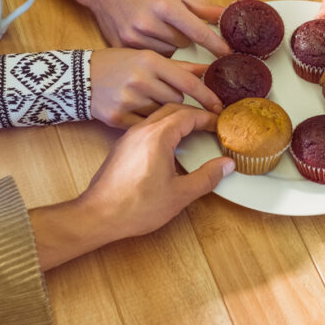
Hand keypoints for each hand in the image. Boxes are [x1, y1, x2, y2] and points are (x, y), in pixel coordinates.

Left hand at [77, 104, 232, 239]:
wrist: (98, 215)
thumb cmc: (136, 206)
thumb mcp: (180, 194)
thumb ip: (206, 177)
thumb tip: (226, 165)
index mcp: (158, 136)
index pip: (188, 115)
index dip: (208, 118)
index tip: (221, 124)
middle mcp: (142, 130)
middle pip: (172, 109)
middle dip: (194, 114)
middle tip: (210, 124)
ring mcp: (129, 138)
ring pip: (157, 116)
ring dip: (178, 119)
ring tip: (194, 131)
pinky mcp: (122, 147)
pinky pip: (146, 127)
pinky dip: (163, 128)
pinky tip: (170, 144)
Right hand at [84, 0, 230, 57]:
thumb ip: (201, 6)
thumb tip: (226, 15)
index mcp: (164, 5)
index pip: (198, 32)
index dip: (216, 44)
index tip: (228, 54)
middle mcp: (148, 23)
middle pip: (184, 44)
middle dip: (184, 35)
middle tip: (171, 21)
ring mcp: (133, 37)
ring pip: (168, 52)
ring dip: (168, 44)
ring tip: (154, 25)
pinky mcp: (122, 46)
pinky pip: (150, 57)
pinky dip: (153, 50)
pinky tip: (145, 34)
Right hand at [89, 48, 221, 127]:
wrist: (78, 78)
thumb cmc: (116, 64)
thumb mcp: (146, 57)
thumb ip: (178, 65)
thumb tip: (207, 70)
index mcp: (150, 60)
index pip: (188, 82)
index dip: (207, 96)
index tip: (218, 106)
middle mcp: (140, 79)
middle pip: (177, 101)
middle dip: (178, 101)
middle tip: (169, 97)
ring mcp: (128, 99)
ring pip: (163, 114)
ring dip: (162, 111)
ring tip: (147, 101)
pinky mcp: (118, 117)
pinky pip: (146, 126)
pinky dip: (147, 122)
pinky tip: (139, 112)